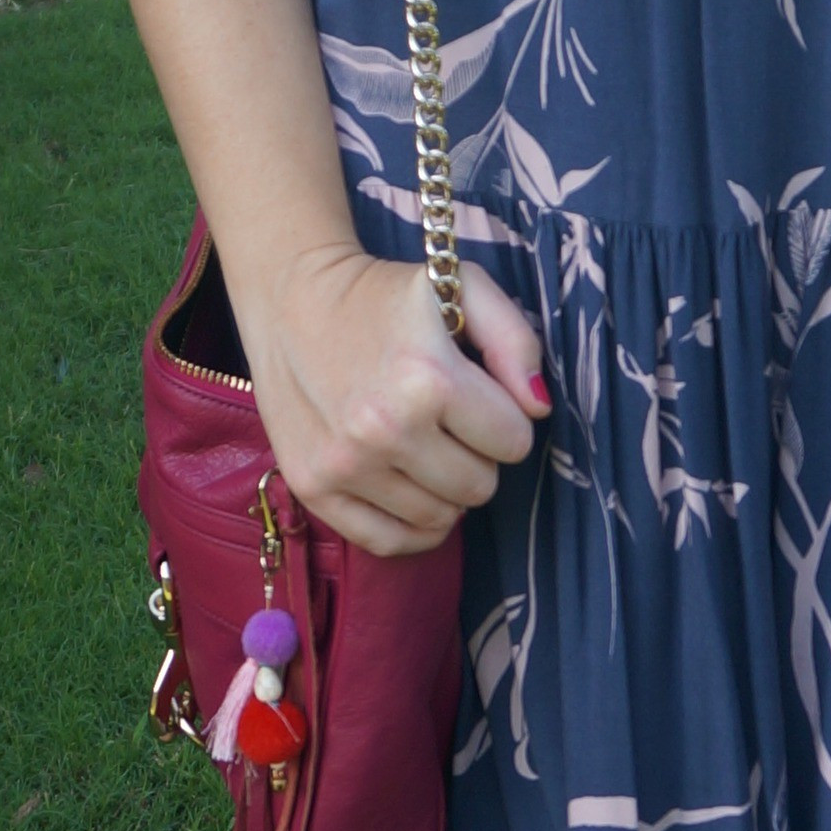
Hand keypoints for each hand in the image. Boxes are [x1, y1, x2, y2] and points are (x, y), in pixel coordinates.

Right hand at [239, 241, 548, 558]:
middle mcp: (384, 429)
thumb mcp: (463, 288)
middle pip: (480, 487)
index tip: (478, 398)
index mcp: (428, 378)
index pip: (515, 442)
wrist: (292, 297)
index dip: (505, 419)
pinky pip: (387, 543)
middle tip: (449, 423)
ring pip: (440, 519)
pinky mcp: (312, 487)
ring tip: (423, 445)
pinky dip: (410, 526)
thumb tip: (538, 408)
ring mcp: (344, 464)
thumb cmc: (386, 294)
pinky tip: (409, 488)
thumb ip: (516, 342)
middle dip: (477, 456)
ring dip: (443, 488)